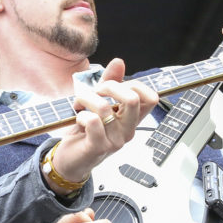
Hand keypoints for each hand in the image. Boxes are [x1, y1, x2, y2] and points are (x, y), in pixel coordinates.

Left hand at [48, 58, 157, 188]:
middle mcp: (127, 130)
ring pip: (104, 107)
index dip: (135, 84)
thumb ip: (109, 83)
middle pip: (133, 99)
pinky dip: (80, 114)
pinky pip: (92, 121)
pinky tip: (77, 119)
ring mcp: (115, 140)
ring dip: (85, 98)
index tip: (114, 84)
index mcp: (131, 119)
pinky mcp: (99, 147)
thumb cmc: (85, 132)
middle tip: (95, 91)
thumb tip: (119, 62)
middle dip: (109, 86)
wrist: (70, 160)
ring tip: (78, 104)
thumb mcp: (98, 104)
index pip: (151, 98)